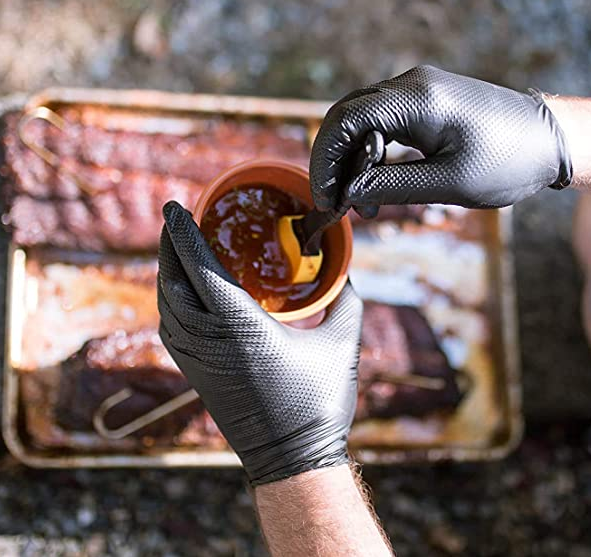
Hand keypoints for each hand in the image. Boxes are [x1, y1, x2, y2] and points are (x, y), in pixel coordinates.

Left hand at [157, 201, 362, 485]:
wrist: (293, 460)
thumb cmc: (320, 403)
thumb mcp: (343, 344)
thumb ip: (346, 301)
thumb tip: (347, 274)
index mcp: (242, 327)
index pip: (200, 268)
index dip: (183, 233)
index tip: (175, 207)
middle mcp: (211, 341)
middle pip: (174, 282)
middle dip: (169, 246)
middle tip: (176, 219)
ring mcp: (198, 361)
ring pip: (167, 306)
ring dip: (168, 272)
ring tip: (178, 249)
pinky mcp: (196, 375)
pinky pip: (171, 327)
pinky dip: (171, 300)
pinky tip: (183, 293)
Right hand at [310, 65, 572, 211]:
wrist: (551, 139)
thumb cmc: (509, 162)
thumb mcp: (450, 183)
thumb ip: (393, 185)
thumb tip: (348, 191)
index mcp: (417, 99)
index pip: (346, 120)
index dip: (327, 160)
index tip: (328, 199)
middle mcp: (411, 84)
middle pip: (346, 115)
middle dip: (333, 160)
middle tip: (337, 203)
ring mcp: (417, 89)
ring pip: (360, 118)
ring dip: (351, 158)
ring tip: (360, 201)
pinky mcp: (425, 100)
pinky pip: (381, 121)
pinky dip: (370, 151)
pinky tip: (376, 182)